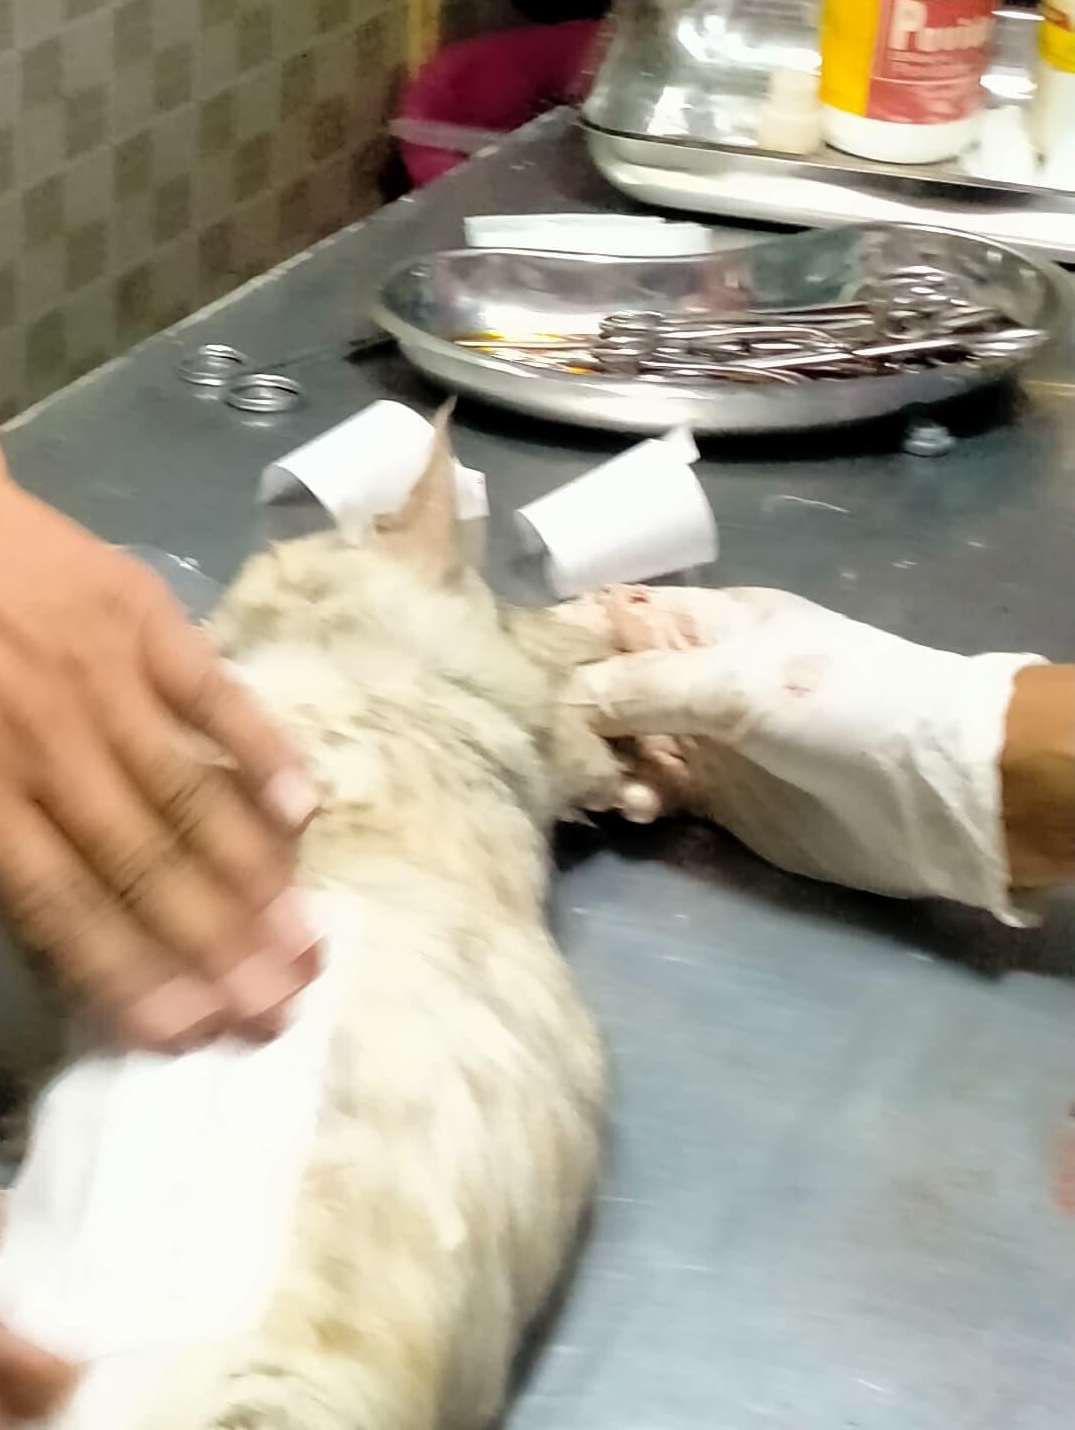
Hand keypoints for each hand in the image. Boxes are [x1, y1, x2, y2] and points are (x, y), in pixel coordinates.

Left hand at [0, 162, 317, 1050]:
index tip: (188, 1036)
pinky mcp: (138, 615)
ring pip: (190, 792)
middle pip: (142, 862)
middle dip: (214, 947)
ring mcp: (98, 677)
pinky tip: (304, 808)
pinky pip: (214, 692)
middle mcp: (41, 746)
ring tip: (308, 942)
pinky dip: (262, 747)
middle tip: (279, 1010)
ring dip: (253, 873)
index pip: (60, 907)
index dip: (127, 974)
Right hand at [571, 583, 1033, 915]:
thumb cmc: (836, 702)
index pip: (605, 618)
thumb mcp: (733, 680)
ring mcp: (704, 741)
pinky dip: (633, 801)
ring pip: (618, 746)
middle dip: (565, 713)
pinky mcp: (717, 801)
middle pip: (600, 688)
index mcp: (699, 623)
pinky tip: (637, 811)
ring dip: (600, 765)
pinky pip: (651, 794)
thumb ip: (641, 687)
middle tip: (536, 744)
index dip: (554, 637)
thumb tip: (558, 696)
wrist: (930, 790)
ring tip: (606, 787)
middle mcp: (692, 676)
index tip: (500, 668)